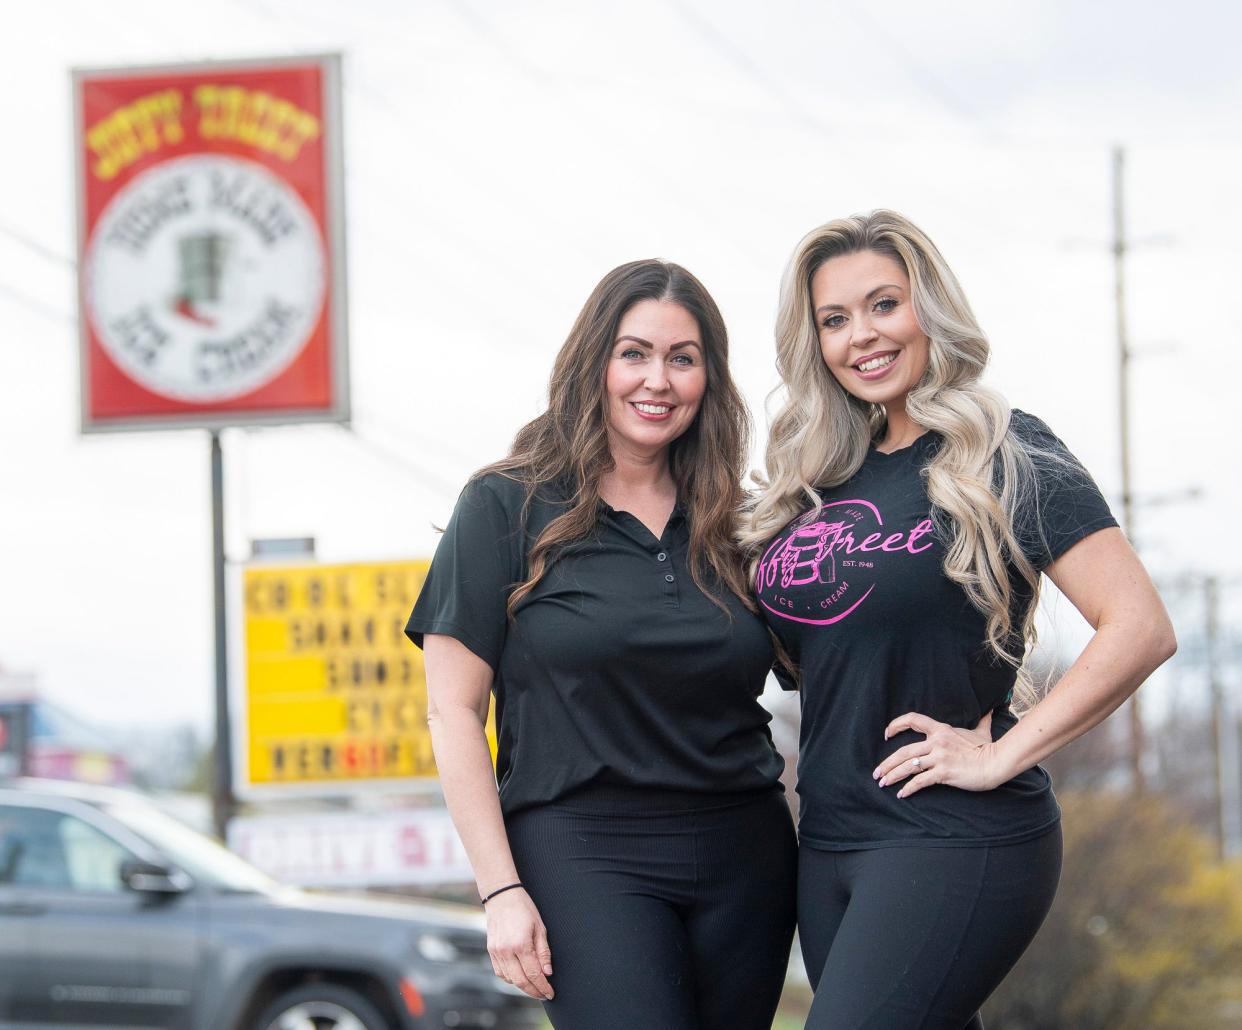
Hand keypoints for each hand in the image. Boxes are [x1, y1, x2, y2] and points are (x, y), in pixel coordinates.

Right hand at [485, 888, 553, 1000]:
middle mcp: (506, 951)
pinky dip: (511, 978)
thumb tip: (547, 972)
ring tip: (534, 986)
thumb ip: (543, 952)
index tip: (550, 993)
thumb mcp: (540, 927)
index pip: (534, 974)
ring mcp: (496, 952)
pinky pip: (500, 973)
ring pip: (510, 979)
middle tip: (544, 995)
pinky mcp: (490, 951)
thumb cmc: (524, 908)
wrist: (502, 896)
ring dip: (523, 986)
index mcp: (520, 944)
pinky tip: (520, 976)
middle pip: (521, 981)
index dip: (543, 986)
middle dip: (534, 991)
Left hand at [872, 709, 1003, 798]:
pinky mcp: (943, 772)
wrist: (996, 763)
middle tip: (877, 773)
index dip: (896, 725)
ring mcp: (939, 757)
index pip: (912, 719)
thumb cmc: (988, 749)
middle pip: (903, 751)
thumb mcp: (982, 732)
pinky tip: (901, 794)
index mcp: (941, 729)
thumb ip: (982, 721)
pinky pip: (920, 781)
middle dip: (887, 763)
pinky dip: (909, 788)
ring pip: (908, 766)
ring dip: (892, 776)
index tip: (887, 734)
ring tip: (883, 783)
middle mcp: (936, 742)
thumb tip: (989, 711)